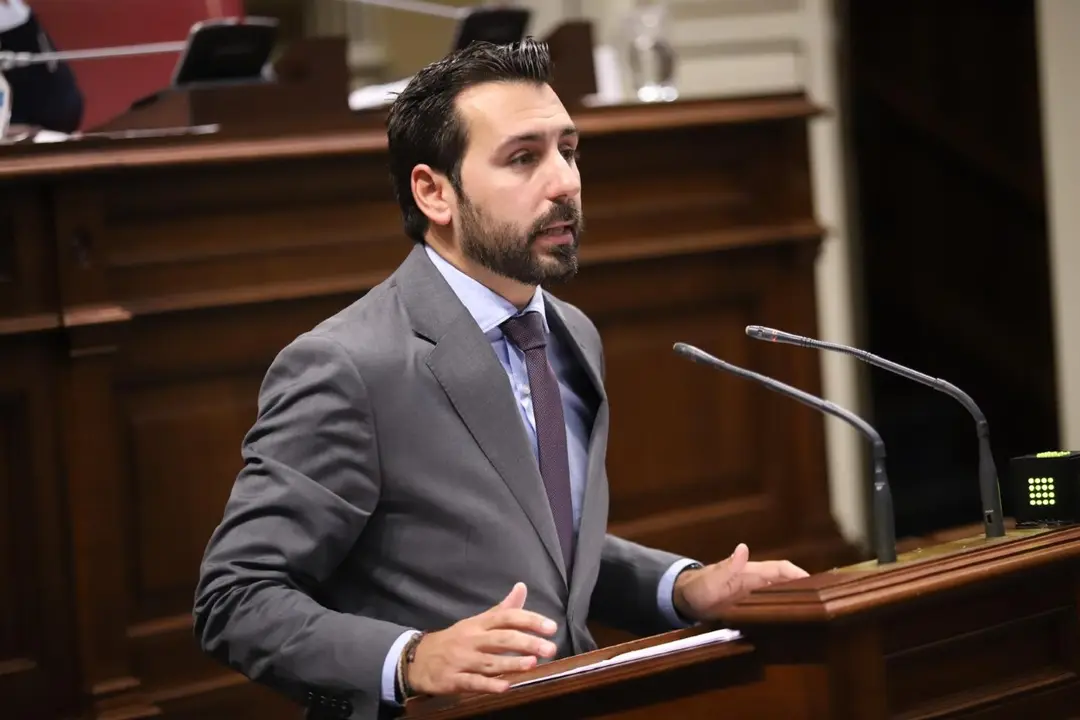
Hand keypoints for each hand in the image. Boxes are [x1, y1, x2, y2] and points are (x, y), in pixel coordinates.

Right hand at [407, 582, 557, 695]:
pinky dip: (489, 685)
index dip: (530, 620)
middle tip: (550, 648)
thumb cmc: (456, 639)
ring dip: (511, 663)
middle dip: (527, 643)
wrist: (417, 659)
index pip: (507, 617)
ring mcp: (461, 660)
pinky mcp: (452, 679)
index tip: (551, 627)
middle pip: (501, 639)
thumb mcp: (477, 621)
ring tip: (533, 664)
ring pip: (489, 661)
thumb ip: (503, 608)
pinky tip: (505, 687)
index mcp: (479, 624)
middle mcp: (471, 639)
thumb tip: (522, 587)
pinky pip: (472, 682)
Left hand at [673, 543, 808, 621]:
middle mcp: (756, 581)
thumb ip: (727, 567)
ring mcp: (754, 594)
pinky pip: (773, 606)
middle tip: (826, 602)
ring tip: (817, 614)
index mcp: (751, 572)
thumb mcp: (711, 581)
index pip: (781, 569)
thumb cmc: (698, 588)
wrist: (686, 599)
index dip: (799, 574)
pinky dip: (785, 610)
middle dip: (806, 589)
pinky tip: (794, 623)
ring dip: (797, 600)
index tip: (818, 585)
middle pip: (787, 582)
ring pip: (782, 594)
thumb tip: (743, 547)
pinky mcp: (751, 606)